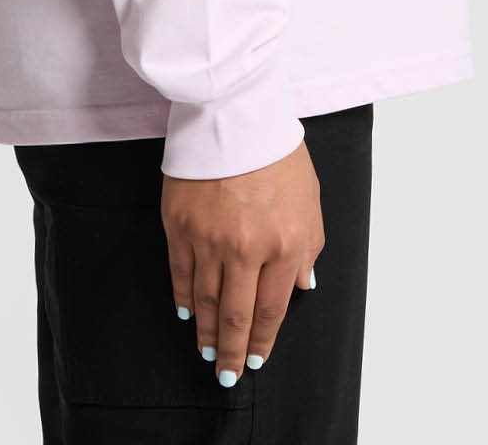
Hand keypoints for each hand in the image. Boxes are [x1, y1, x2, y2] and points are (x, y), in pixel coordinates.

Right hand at [161, 133, 323, 387]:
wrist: (233, 111)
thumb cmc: (275, 150)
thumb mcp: (309, 197)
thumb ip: (309, 245)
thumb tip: (302, 285)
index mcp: (282, 242)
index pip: (271, 308)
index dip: (262, 339)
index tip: (255, 358)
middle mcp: (245, 248)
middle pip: (235, 315)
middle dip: (230, 351)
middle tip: (225, 375)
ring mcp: (207, 237)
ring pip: (206, 300)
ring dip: (206, 331)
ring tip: (206, 351)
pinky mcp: (178, 223)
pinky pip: (181, 272)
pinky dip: (184, 297)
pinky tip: (187, 312)